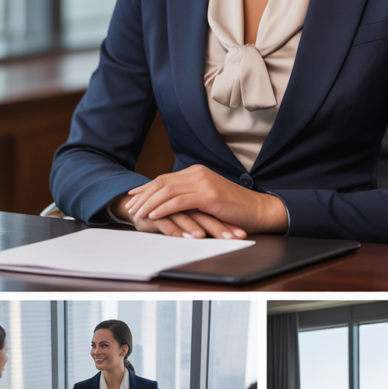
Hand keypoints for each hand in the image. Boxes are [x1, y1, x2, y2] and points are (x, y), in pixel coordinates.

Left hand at [124, 165, 287, 235]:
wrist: (258, 210)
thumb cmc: (235, 209)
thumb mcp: (209, 199)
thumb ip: (191, 197)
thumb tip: (173, 204)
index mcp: (196, 172)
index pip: (165, 178)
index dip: (146, 187)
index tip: (132, 195)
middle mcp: (197, 173)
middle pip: (162, 182)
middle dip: (143, 195)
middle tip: (129, 206)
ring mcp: (202, 183)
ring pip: (167, 191)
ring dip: (149, 202)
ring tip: (136, 213)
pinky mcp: (207, 195)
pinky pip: (178, 201)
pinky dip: (163, 208)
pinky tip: (152, 215)